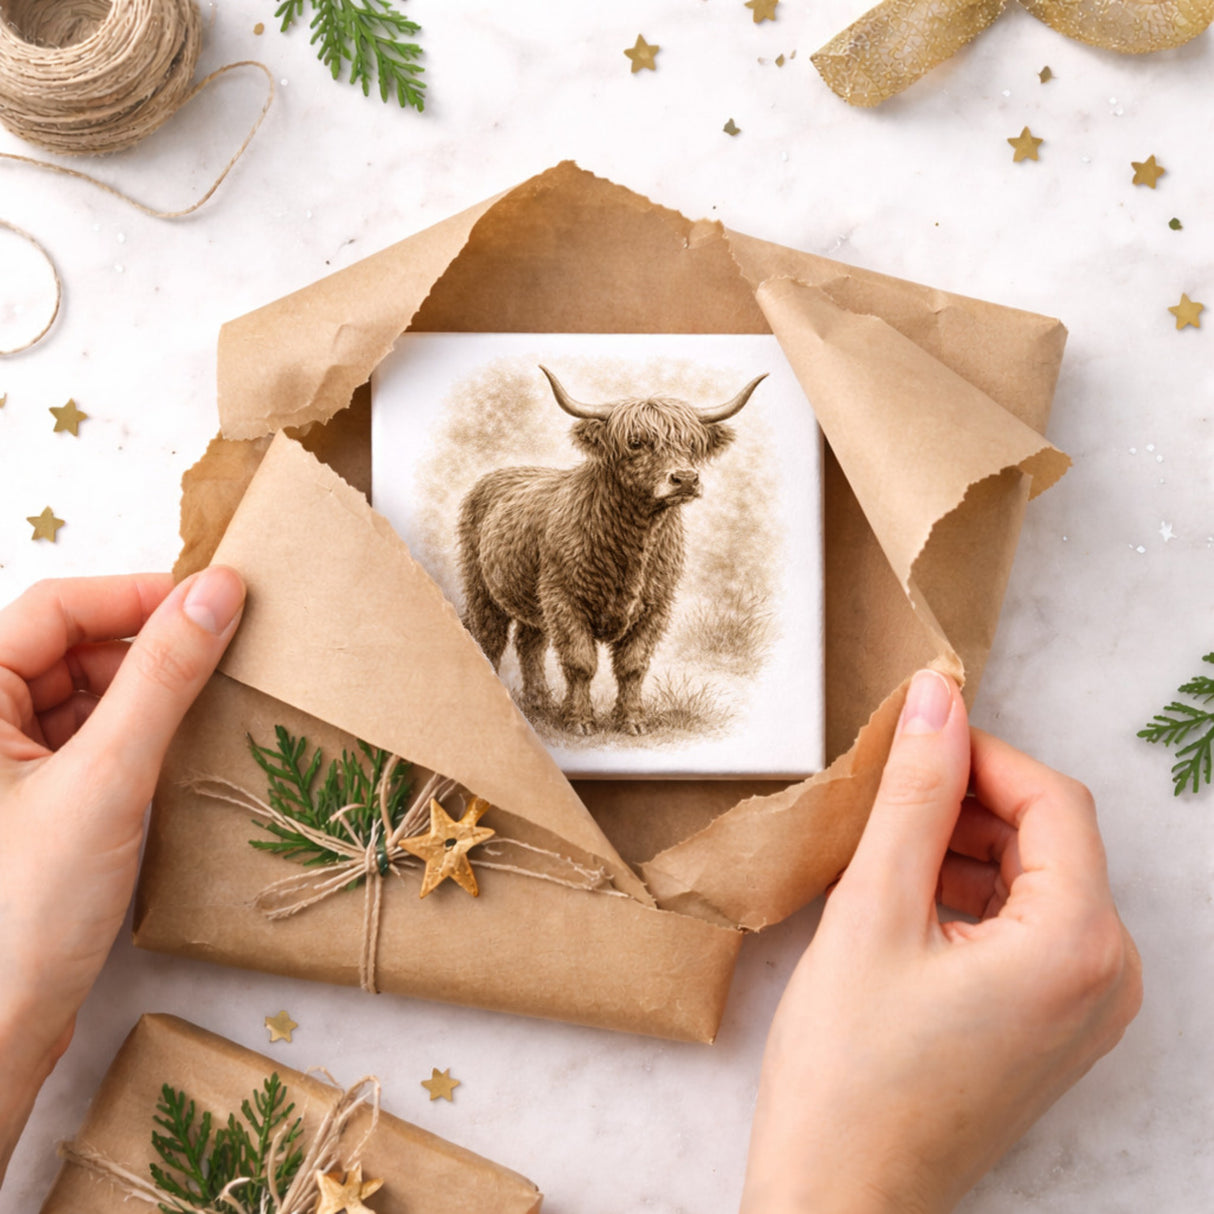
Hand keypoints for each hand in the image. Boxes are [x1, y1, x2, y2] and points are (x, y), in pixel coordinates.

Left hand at [0, 569, 244, 1181]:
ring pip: (85, 694)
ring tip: (212, 701)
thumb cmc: (23, 910)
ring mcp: (6, 767)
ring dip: (148, 691)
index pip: (55, 608)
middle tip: (226, 651)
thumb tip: (218, 591)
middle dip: (147, 645)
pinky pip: (92, 740)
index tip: (217, 600)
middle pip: (70, 647)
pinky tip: (181, 749)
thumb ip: (164, 676)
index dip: (136, 595)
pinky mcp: (34, 803)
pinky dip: (139, 735)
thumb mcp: (107, 777)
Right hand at [741, 669, 1142, 1213]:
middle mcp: (1108, 979)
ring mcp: (1086, 1010)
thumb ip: (913, 794)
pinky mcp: (1054, 1028)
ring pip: (1034, 880)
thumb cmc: (849, 1072)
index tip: (909, 739)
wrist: (840, 1198)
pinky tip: (902, 906)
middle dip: (966, 804)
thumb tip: (937, 699)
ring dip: (962, 849)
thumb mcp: (873, 910)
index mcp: (1079, 945)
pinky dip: (969, 898)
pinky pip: (1028, 929)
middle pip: (1049, 838)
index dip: (979, 754)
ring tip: (880, 858)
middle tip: (881, 802)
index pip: (1052, 799)